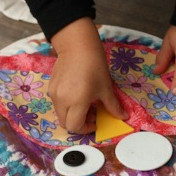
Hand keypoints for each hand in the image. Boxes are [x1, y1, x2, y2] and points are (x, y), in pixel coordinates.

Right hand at [49, 17, 127, 133]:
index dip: (86, 129)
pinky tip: (78, 95)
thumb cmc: (95, 66)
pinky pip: (57, 104)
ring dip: (73, 115)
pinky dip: (67, 106)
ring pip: (60, 114)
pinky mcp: (51, 87)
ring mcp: (53, 94)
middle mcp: (61, 100)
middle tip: (92, 114)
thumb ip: (113, 106)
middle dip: (79, 123)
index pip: (74, 126)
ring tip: (86, 103)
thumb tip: (124, 116)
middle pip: (65, 123)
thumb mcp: (106, 88)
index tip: (96, 122)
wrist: (78, 46)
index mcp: (75, 102)